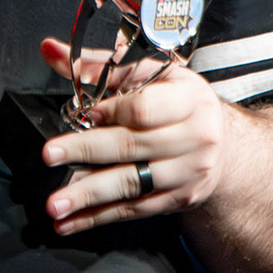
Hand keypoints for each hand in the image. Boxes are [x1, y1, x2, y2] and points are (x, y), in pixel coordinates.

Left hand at [36, 37, 232, 235]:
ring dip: (87, 195)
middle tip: (50, 154)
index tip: (85, 113)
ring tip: (55, 204)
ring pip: (130, 184)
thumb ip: (98, 65)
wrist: (222, 144)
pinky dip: (98, 217)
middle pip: (131, 145)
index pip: (145, 108)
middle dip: (85, 150)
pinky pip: (133, 210)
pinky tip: (70, 223)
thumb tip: (49, 50)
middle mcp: (194, 138)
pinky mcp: (177, 200)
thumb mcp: (150, 74)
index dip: (112, 111)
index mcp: (188, 99)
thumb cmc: (178, 102)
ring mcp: (186, 173)